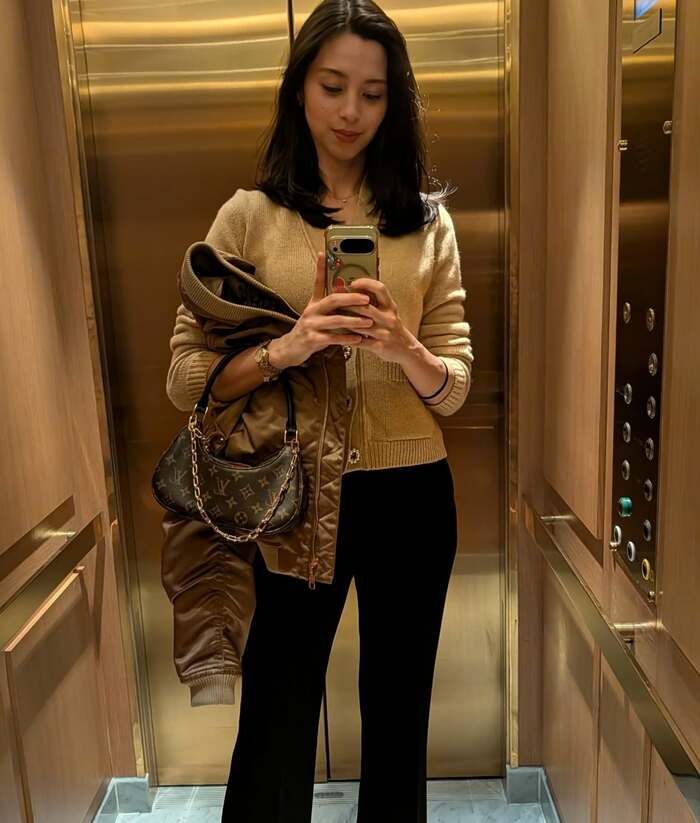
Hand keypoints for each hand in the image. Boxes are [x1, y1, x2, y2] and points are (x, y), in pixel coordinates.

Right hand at [269, 252, 374, 367]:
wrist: (291, 348)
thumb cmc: (309, 328)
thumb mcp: (314, 311)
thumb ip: (325, 299)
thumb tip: (337, 287)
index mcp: (314, 303)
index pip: (319, 282)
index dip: (321, 268)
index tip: (326, 255)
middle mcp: (311, 312)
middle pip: (332, 301)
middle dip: (351, 299)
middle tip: (366, 299)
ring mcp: (310, 326)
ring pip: (335, 321)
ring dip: (353, 321)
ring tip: (368, 322)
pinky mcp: (312, 340)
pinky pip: (332, 338)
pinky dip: (346, 338)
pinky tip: (358, 338)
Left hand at [342, 275, 415, 364]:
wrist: (406, 349)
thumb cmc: (392, 328)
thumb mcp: (388, 311)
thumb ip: (375, 302)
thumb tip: (354, 289)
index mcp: (390, 306)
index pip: (380, 289)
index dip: (365, 283)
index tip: (352, 283)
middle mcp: (389, 318)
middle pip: (365, 307)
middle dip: (348, 304)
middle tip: (334, 300)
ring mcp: (385, 333)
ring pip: (360, 325)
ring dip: (345, 321)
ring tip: (333, 317)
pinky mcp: (380, 346)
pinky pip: (360, 341)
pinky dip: (348, 338)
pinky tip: (339, 335)